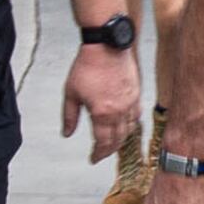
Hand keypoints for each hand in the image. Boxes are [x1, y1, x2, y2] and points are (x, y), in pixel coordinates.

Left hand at [60, 41, 140, 157]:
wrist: (107, 45)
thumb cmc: (88, 65)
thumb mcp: (71, 93)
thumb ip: (70, 116)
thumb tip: (67, 133)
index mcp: (102, 113)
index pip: (103, 142)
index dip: (98, 153)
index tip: (94, 158)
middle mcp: (119, 111)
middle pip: (118, 139)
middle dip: (109, 150)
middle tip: (102, 154)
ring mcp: (130, 103)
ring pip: (129, 130)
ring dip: (121, 139)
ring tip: (113, 143)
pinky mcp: (136, 94)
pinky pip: (136, 116)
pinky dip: (131, 125)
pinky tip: (126, 125)